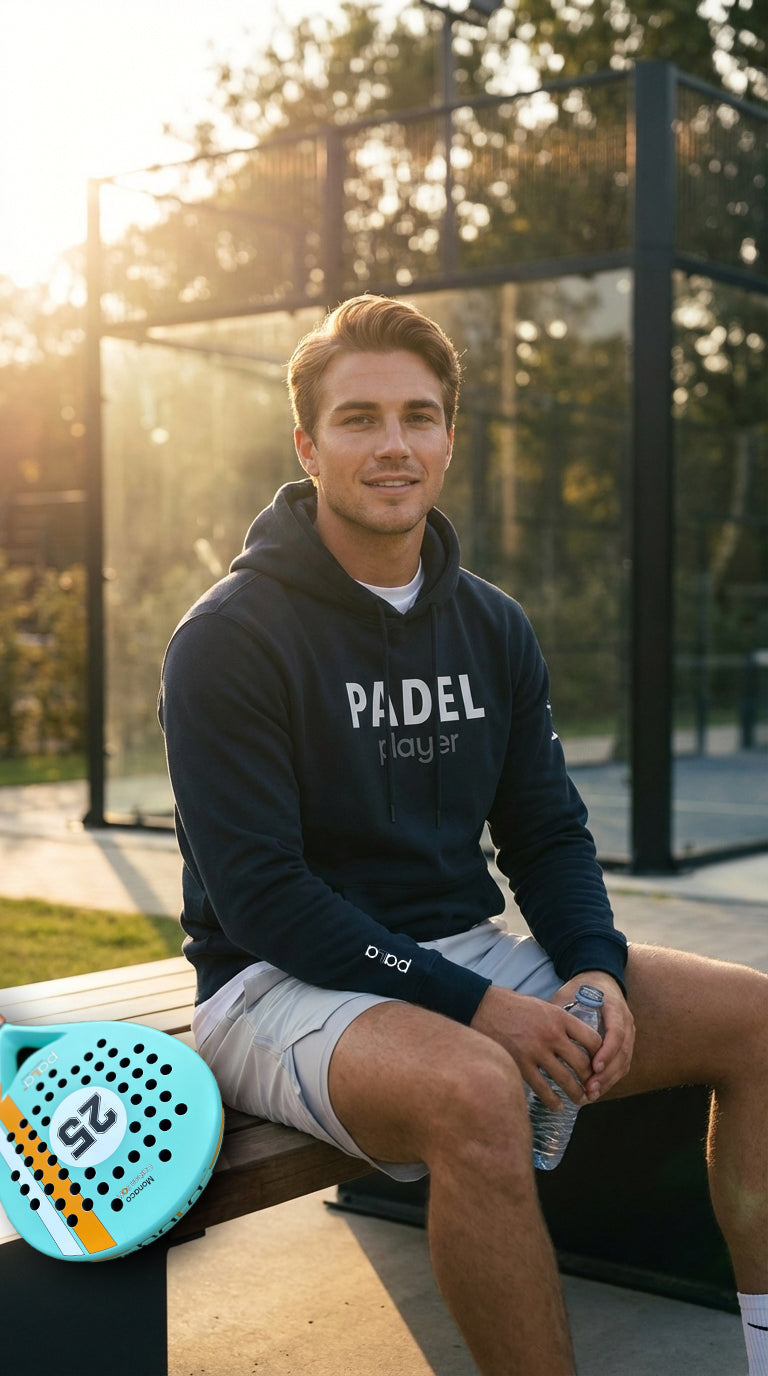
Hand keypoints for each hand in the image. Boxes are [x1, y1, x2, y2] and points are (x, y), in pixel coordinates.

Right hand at [470, 984, 603, 1109]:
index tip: (600, 1064)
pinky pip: (542, 1088)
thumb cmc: (512, 1006)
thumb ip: (559, 1022)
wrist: (483, 1007)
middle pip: (582, 1063)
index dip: (600, 1055)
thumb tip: (575, 1040)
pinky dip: (553, 1100)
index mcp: (560, 1017)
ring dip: (576, 1093)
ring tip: (580, 1099)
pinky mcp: (521, 1064)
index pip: (592, 1039)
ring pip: (565, 1080)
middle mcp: (551, 1034)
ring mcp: (536, 1051)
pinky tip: (558, 1106)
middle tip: (592, 1087)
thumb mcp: (542, 1006)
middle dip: (590, 1079)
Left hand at [549, 971, 634, 1101]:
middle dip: (607, 1074)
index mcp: (615, 1007)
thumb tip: (540, 1029)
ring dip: (608, 1081)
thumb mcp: (570, 992)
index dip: (607, 1052)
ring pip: (624, 1062)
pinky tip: (595, 1090)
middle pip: (622, 1053)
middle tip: (589, 1089)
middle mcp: (626, 1022)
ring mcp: (629, 1034)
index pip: (616, 1033)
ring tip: (590, 1095)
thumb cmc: (581, 987)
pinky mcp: (625, 1044)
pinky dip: (610, 1079)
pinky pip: (622, 1065)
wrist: (599, 980)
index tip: (593, 1067)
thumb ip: (560, 1009)